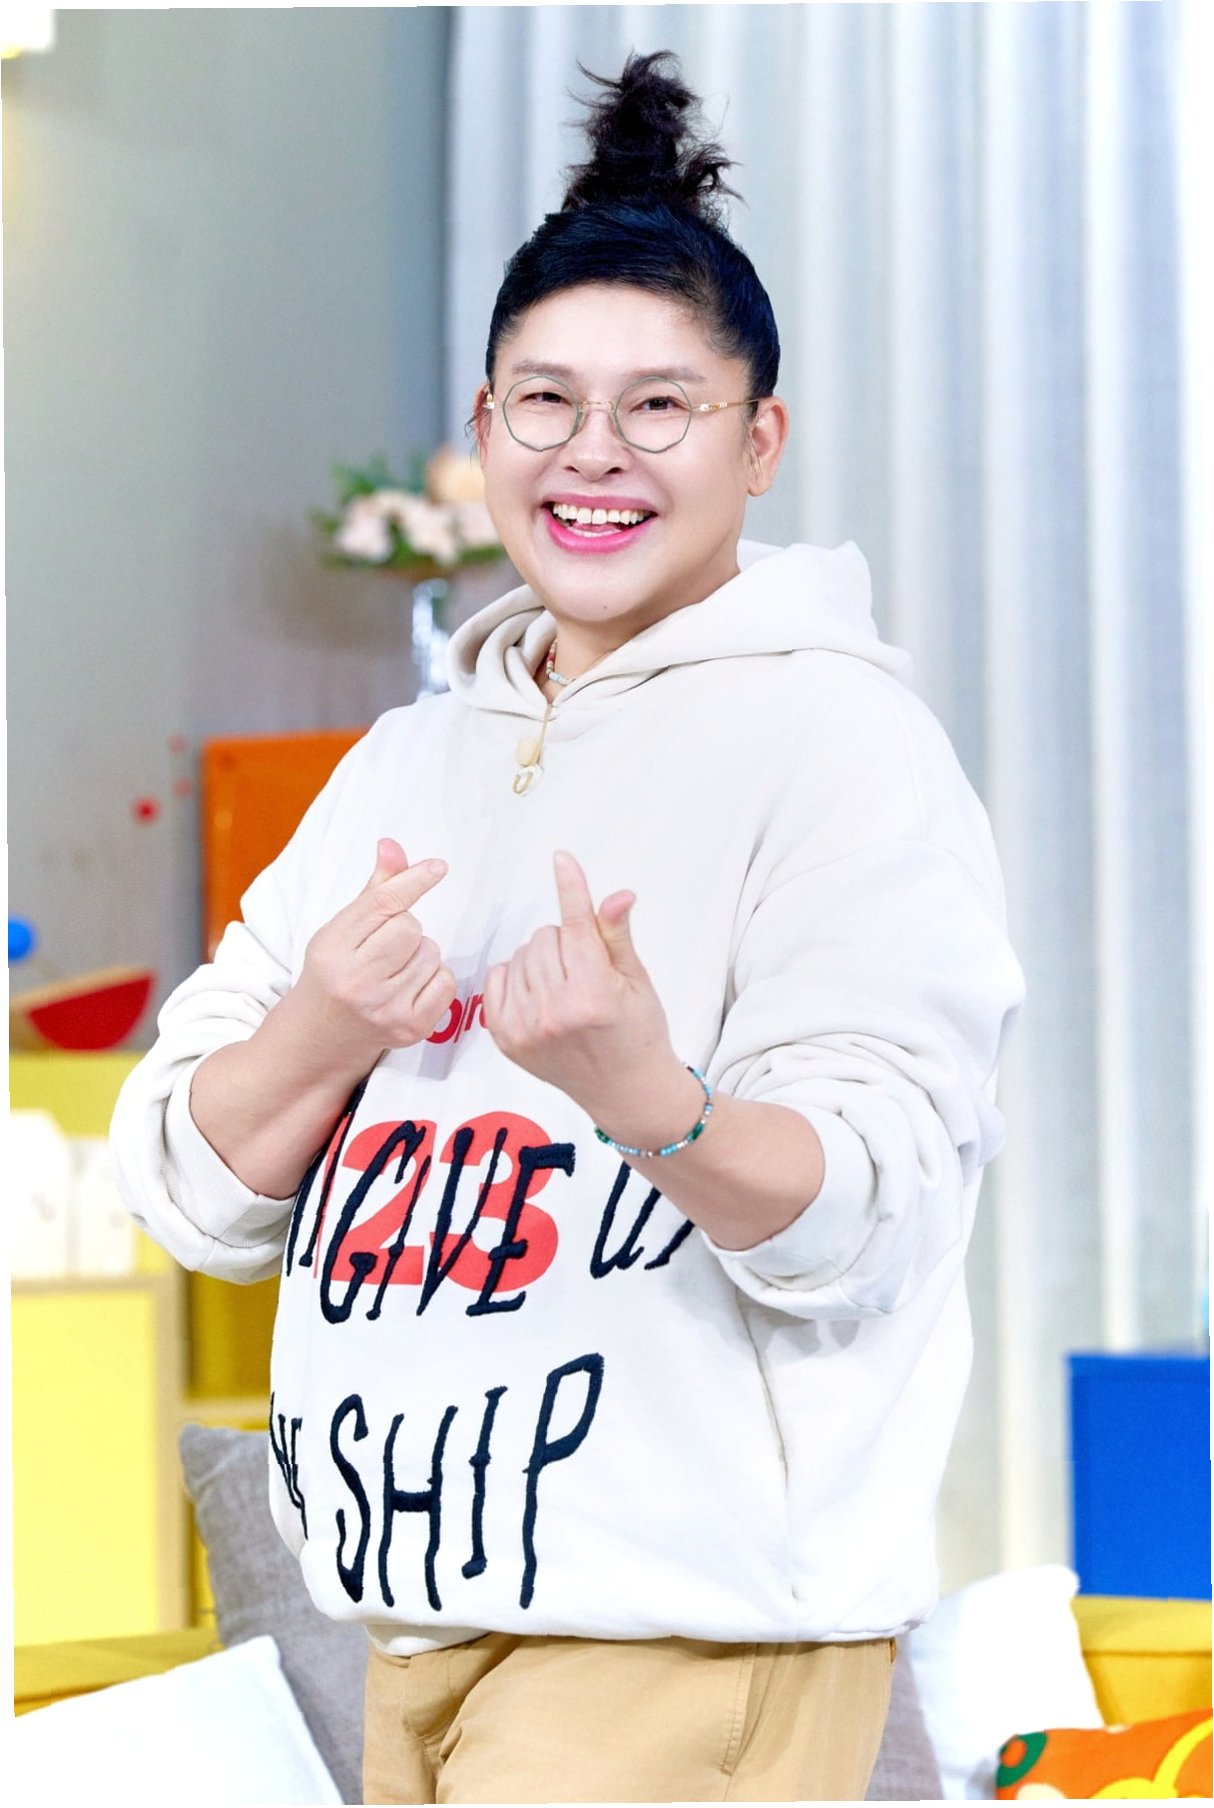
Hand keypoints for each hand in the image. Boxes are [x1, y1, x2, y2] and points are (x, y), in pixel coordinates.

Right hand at [288, 838, 455, 1069]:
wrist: (320, 1036)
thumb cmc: (335, 972)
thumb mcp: (342, 929)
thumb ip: (374, 890)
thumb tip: (392, 845)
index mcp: (332, 949)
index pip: (383, 904)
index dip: (413, 881)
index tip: (437, 868)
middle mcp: (356, 981)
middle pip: (411, 927)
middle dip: (405, 929)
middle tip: (385, 947)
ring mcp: (384, 1008)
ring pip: (430, 952)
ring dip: (420, 954)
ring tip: (394, 970)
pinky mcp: (410, 1029)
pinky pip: (446, 981)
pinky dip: (434, 978)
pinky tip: (409, 987)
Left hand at [482, 850, 685, 1132]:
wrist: (625, 1090)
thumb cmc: (638, 1032)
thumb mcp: (637, 981)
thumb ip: (616, 936)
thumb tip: (616, 894)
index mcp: (594, 995)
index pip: (577, 926)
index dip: (572, 888)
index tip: (562, 858)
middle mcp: (555, 1012)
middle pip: (546, 936)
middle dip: (568, 943)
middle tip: (588, 971)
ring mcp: (525, 1028)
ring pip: (521, 954)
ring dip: (542, 960)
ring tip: (567, 987)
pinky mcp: (505, 1039)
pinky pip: (497, 978)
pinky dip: (516, 977)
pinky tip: (540, 996)